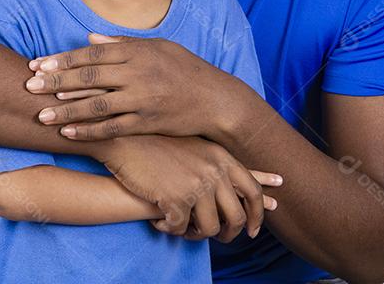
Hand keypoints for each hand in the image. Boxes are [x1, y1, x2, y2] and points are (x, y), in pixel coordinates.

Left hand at [26, 33, 251, 139]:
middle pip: (89, 78)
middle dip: (56, 82)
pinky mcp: (147, 123)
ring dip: (66, 111)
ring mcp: (142, 100)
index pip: (91, 55)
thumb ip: (121, 43)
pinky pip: (113, 128)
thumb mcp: (157, 47)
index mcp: (137, 52)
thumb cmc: (185, 69)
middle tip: (29, 87)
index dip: (62, 60)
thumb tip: (89, 38)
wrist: (215, 99)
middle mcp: (137, 74)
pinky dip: (89, 131)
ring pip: (97, 106)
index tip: (37, 64)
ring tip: (41, 115)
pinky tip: (68, 133)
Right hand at [96, 134, 280, 242]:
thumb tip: (235, 191)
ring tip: (185, 230)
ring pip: (210, 228)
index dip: (258, 211)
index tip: (254, 229)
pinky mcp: (176, 199)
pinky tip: (160, 222)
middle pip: (236, 216)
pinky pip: (181, 228)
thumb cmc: (155, 145)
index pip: (252, 189)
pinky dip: (170, 229)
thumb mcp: (193, 147)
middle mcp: (213, 171)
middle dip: (229, 234)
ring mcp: (195, 185)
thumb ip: (214, 165)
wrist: (126, 143)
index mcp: (221, 157)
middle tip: (222, 239)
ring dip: (197, 234)